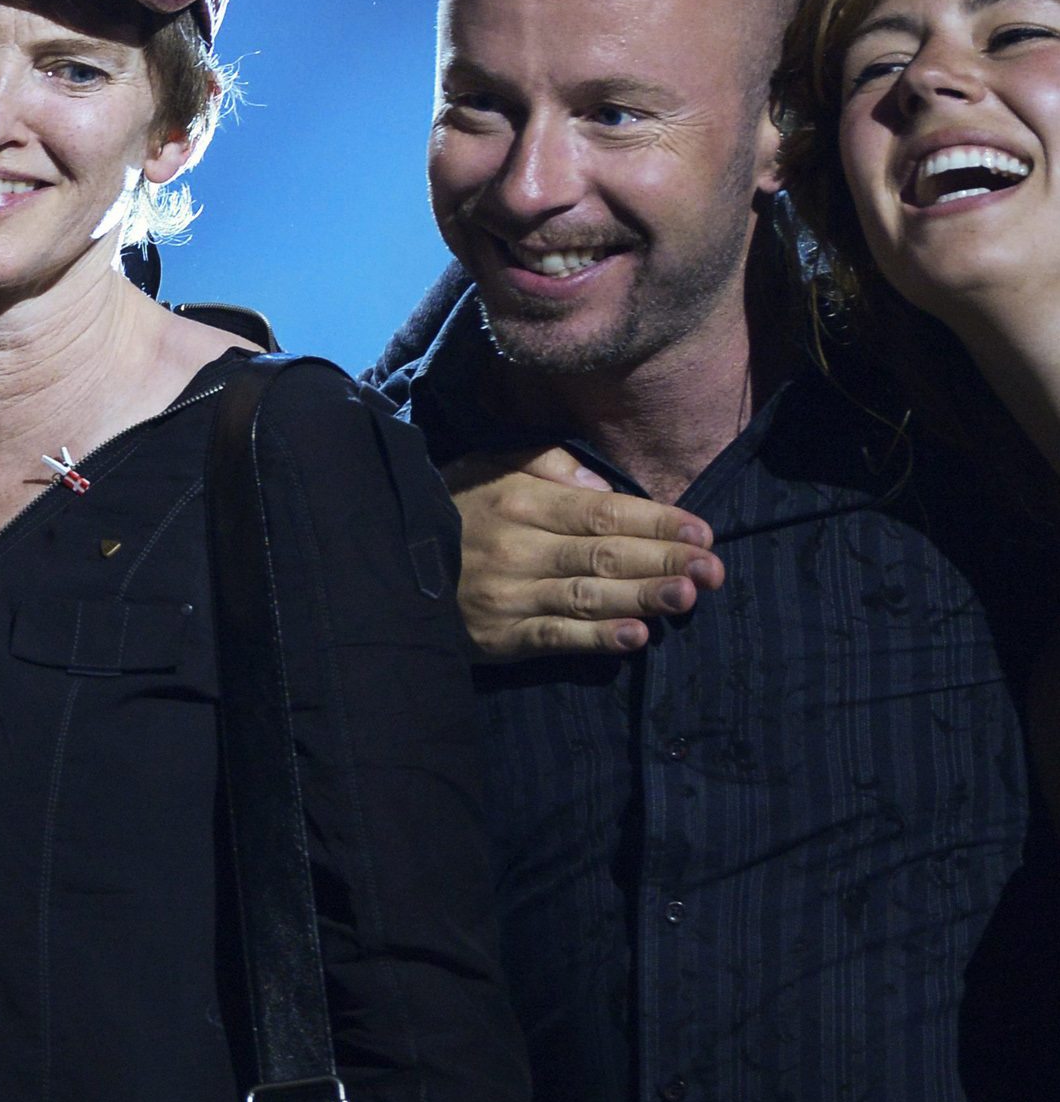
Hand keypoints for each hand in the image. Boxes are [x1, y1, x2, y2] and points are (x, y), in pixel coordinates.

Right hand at [447, 447, 722, 658]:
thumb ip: (548, 464)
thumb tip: (603, 484)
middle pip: (604, 555)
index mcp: (520, 502)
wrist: (388, 561)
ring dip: (643, 598)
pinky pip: (556, 636)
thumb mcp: (491, 466)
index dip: (657, 522)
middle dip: (665, 560)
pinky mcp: (499, 635)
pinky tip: (636, 635)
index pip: (602, 512)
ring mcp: (508, 594)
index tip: (702, 531)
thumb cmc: (455, 508)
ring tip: (688, 596)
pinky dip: (597, 637)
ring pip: (587, 596)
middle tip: (714, 569)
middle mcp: (517, 547)